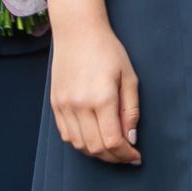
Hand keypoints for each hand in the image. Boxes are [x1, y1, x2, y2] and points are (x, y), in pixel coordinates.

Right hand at [44, 0, 140, 163]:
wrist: (78, 32)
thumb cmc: (109, 51)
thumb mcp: (129, 78)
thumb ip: (131, 110)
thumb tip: (131, 138)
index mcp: (102, 98)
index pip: (112, 141)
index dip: (126, 155)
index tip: (136, 157)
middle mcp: (79, 105)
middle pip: (96, 147)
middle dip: (114, 157)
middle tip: (127, 156)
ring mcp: (64, 106)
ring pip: (79, 145)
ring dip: (97, 153)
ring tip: (112, 149)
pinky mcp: (55, 104)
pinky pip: (66, 135)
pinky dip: (81, 143)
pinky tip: (94, 139)